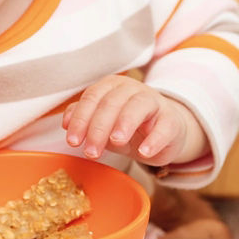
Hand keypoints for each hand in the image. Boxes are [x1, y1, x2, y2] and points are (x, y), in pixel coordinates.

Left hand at [62, 75, 206, 166]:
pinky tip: (144, 152)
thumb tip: (66, 122)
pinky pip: (165, 126)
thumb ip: (82, 118)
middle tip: (91, 152)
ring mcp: (154, 102)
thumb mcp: (102, 124)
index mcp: (111, 86)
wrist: (163, 133)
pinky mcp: (172, 120)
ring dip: (125, 123)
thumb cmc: (128, 126)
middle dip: (98, 128)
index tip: (73, 141)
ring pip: (138, 106)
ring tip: (116, 142)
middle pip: (112, 103)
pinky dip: (154, 139)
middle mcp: (132, 89)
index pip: (92, 98)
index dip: (81, 119)